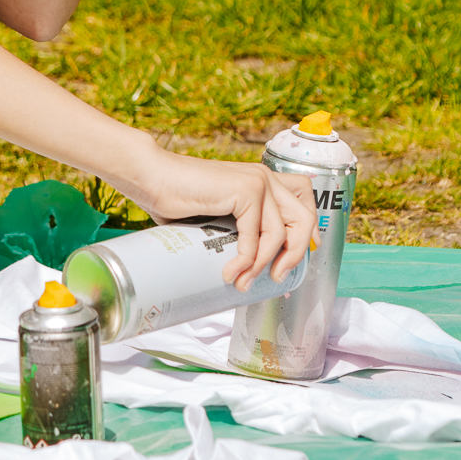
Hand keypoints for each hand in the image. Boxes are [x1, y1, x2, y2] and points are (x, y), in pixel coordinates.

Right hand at [119, 149, 316, 290]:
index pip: (304, 200)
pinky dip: (246, 261)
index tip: (293, 258)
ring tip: (243, 282)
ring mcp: (258, 182)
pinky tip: (231, 273)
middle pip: (304, 218)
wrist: (152, 177)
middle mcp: (265, 177)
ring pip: (282, 233)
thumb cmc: (175, 197)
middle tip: (276, 277)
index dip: (308, 230)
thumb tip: (242, 268)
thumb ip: (235, 230)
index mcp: (261, 180)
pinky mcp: (246, 191)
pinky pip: (257, 236)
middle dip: (295, 253)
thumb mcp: (216, 214)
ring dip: (264, 265)